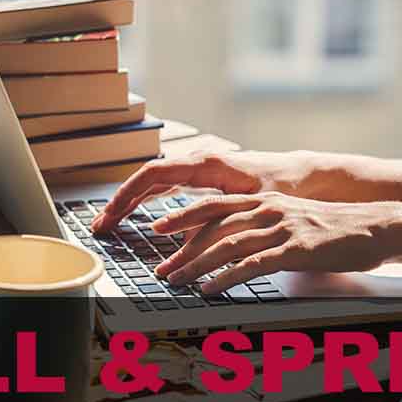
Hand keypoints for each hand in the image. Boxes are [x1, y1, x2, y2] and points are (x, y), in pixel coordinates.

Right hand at [92, 150, 324, 231]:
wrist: (301, 176)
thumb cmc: (281, 185)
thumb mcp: (252, 204)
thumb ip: (218, 217)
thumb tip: (183, 237)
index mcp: (205, 164)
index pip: (152, 174)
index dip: (127, 195)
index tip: (111, 214)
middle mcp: (196, 163)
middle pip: (145, 179)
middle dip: (120, 202)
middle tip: (100, 227)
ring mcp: (197, 170)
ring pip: (153, 184)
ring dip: (130, 203)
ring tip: (110, 225)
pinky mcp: (201, 180)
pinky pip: (165, 188)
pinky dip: (147, 202)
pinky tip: (136, 218)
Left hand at [150, 192, 401, 293]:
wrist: (375, 227)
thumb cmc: (334, 227)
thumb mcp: (293, 219)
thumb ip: (265, 227)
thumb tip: (239, 245)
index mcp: (265, 199)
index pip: (214, 205)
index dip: (183, 215)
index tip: (159, 228)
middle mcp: (268, 209)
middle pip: (213, 227)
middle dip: (182, 249)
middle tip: (161, 268)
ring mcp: (281, 228)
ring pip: (227, 246)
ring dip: (197, 266)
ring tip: (177, 282)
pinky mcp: (295, 249)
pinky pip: (252, 265)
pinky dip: (226, 278)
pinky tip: (211, 289)